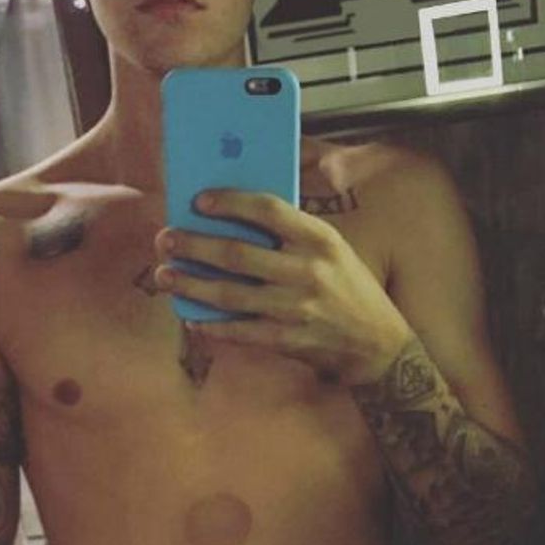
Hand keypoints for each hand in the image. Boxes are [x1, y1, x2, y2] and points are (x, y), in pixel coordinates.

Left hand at [153, 190, 413, 386]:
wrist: (379, 343)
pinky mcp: (289, 340)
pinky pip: (240, 331)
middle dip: (194, 245)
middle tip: (166, 238)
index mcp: (320, 238)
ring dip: (191, 284)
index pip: (268, 210)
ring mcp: (297, 308)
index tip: (199, 200)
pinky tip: (191, 317)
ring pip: (230, 294)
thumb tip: (235, 216)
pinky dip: (212, 326)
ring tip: (165, 275)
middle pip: (238, 253)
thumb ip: (293, 233)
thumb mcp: (333, 249)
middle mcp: (308, 270)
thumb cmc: (348, 286)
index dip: (230, 202)